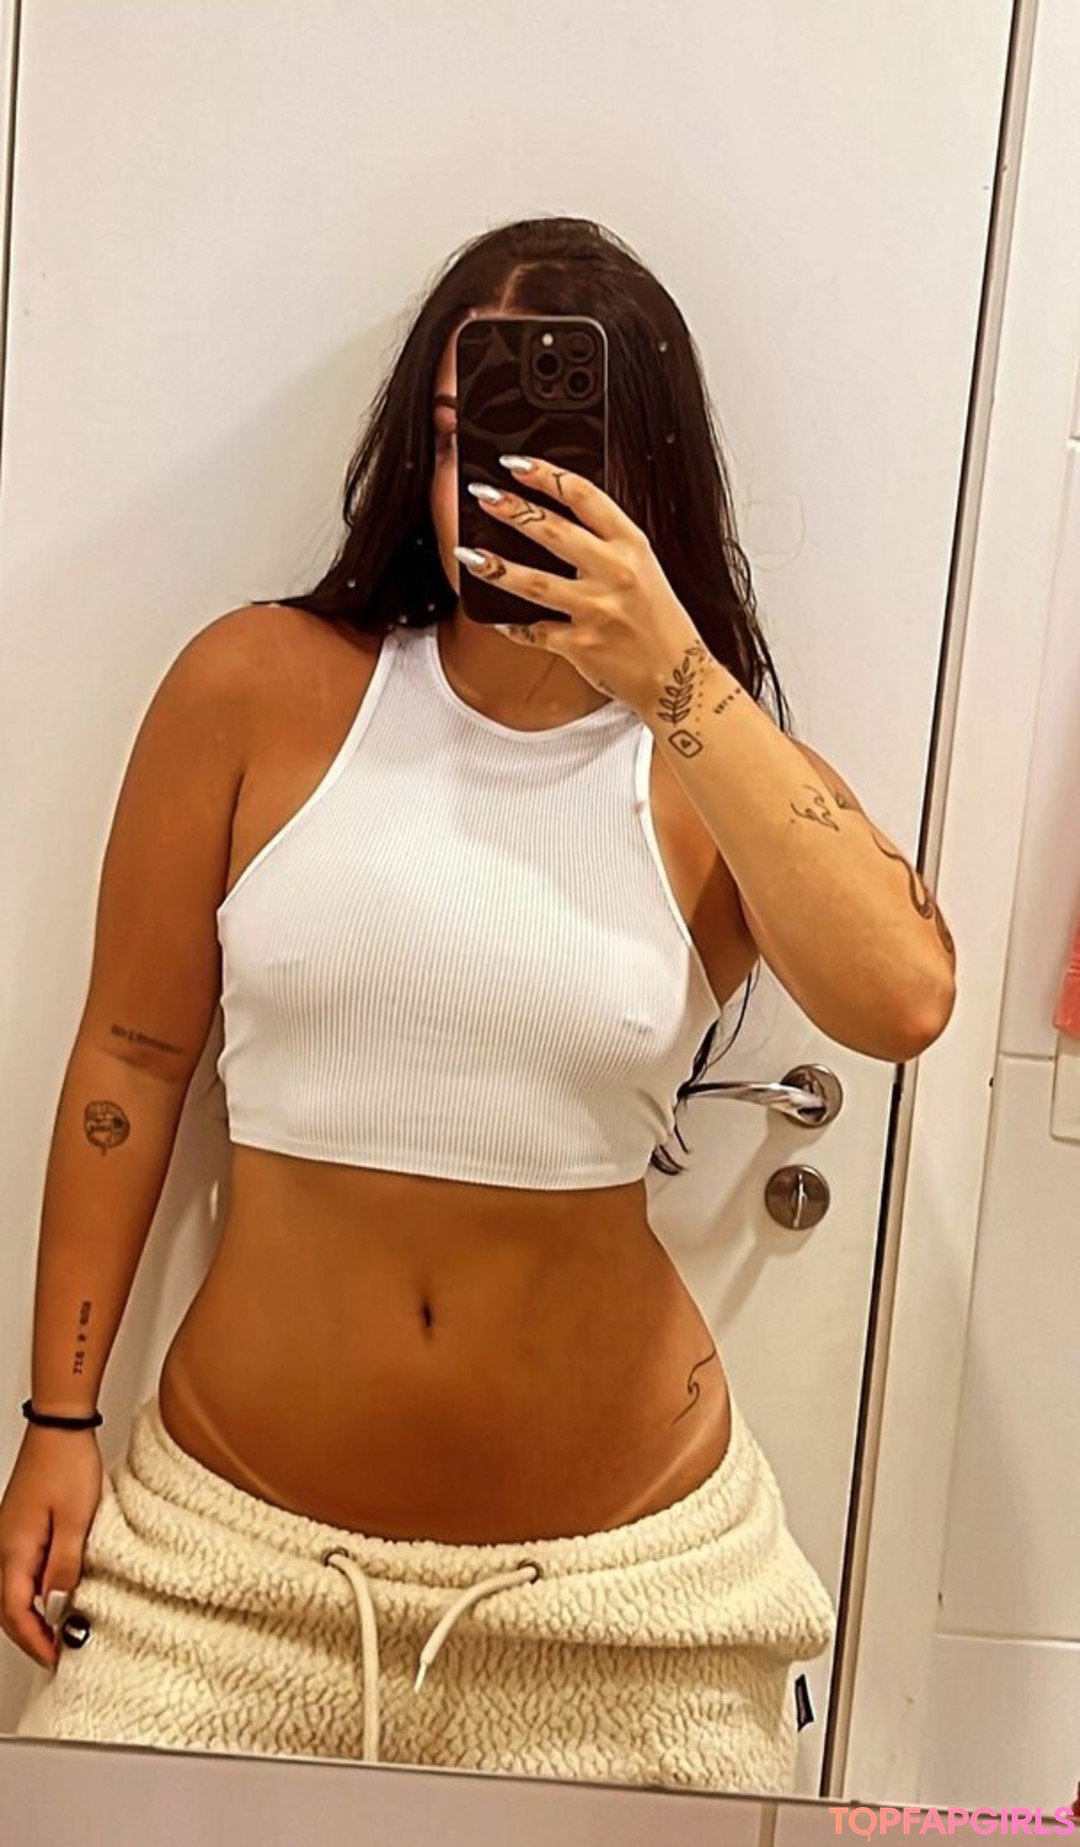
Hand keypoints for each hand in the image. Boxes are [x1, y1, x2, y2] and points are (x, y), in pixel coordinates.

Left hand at [453, 456, 701, 716]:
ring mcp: (596, 611)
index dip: (546, 475)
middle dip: (512, 509)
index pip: (585, 496)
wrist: (676, 677)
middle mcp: (615, 574)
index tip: (516, 463)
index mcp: (632, 546)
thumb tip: (557, 513)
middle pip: (554, 532)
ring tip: (467, 553)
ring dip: (497, 567)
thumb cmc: (658, 619)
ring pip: (535, 583)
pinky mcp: (580, 646)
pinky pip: (534, 631)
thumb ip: (606, 542)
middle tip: (481, 493)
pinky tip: (493, 615)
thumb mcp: (644, 567)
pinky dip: (511, 625)